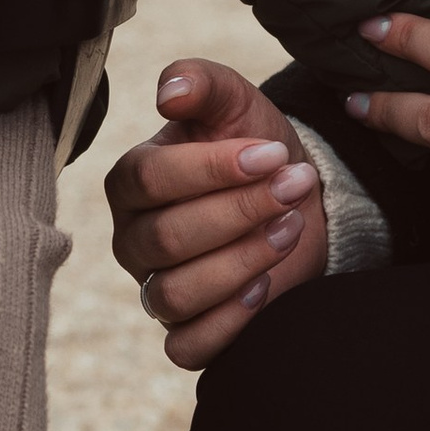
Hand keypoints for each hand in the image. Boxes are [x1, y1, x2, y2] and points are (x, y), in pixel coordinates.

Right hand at [104, 56, 325, 369]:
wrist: (299, 196)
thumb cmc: (257, 146)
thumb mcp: (236, 102)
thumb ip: (201, 83)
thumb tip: (167, 94)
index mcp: (131, 182)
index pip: (149, 179)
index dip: (212, 169)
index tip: (272, 153)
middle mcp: (134, 239)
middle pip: (167, 238)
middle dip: (240, 211)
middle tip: (294, 185)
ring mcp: (155, 289)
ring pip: (174, 294)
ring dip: (243, 261)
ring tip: (290, 226)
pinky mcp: (187, 332)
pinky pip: (187, 347)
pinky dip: (228, 322)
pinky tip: (267, 285)